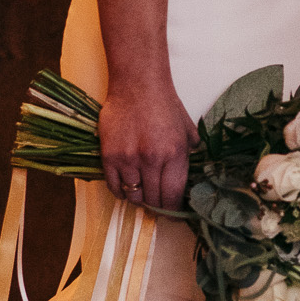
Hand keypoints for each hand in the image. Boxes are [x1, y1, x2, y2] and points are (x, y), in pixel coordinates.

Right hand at [100, 75, 196, 211]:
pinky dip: (121, 192)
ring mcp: (128, 159)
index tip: (172, 215)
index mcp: (175, 155)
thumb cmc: (165, 106)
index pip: (173, 196)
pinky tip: (127, 187)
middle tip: (158, 207)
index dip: (173, 211)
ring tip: (142, 195)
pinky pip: (114, 186)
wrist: (137, 85)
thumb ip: (190, 155)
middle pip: (153, 200)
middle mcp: (152, 160)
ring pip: (133, 196)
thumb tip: (189, 179)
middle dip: (157, 208)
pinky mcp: (109, 156)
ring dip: (139, 200)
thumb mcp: (188, 130)